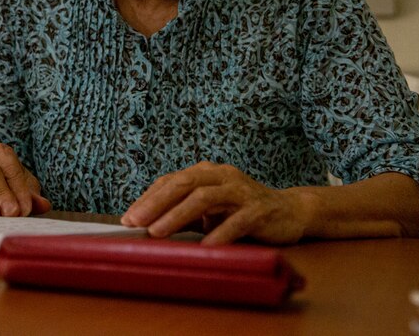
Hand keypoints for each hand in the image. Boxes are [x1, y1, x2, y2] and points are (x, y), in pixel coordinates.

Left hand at [121, 162, 308, 244]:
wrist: (291, 211)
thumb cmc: (241, 211)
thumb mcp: (209, 211)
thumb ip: (184, 214)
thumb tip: (148, 227)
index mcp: (206, 172)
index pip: (170, 181)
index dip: (147, 198)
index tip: (127, 218)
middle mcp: (222, 176)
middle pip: (183, 184)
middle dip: (156, 203)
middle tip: (135, 222)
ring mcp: (241, 191)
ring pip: (205, 198)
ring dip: (178, 216)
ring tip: (158, 232)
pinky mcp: (260, 210)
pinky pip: (237, 221)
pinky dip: (219, 233)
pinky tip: (204, 246)